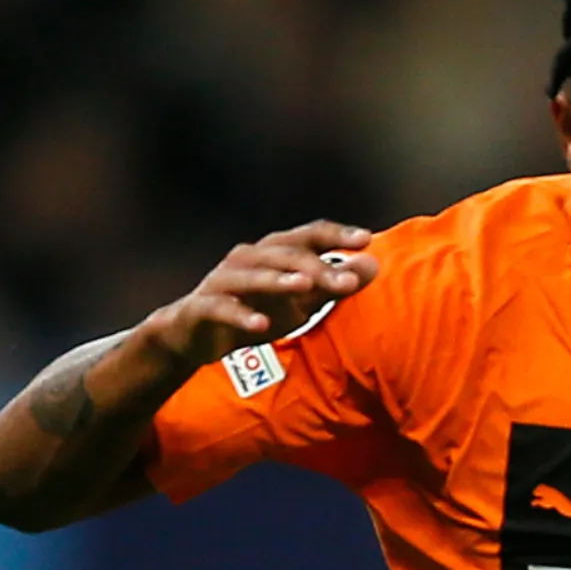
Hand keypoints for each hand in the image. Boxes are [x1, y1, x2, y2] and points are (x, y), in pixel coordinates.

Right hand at [148, 220, 380, 366]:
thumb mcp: (301, 301)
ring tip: (305, 287)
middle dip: (317, 265)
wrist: (196, 335)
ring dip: (278, 280)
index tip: (366, 239)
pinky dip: (242, 315)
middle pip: (285, 253)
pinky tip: (261, 325)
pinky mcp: (202, 307)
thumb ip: (334, 283)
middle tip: (347, 281)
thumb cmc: (256, 310)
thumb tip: (374, 264)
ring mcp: (223, 280)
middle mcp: (249, 257)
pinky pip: (222, 307)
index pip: (309, 235)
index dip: (336, 234)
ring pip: (252, 274)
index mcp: (275, 252)